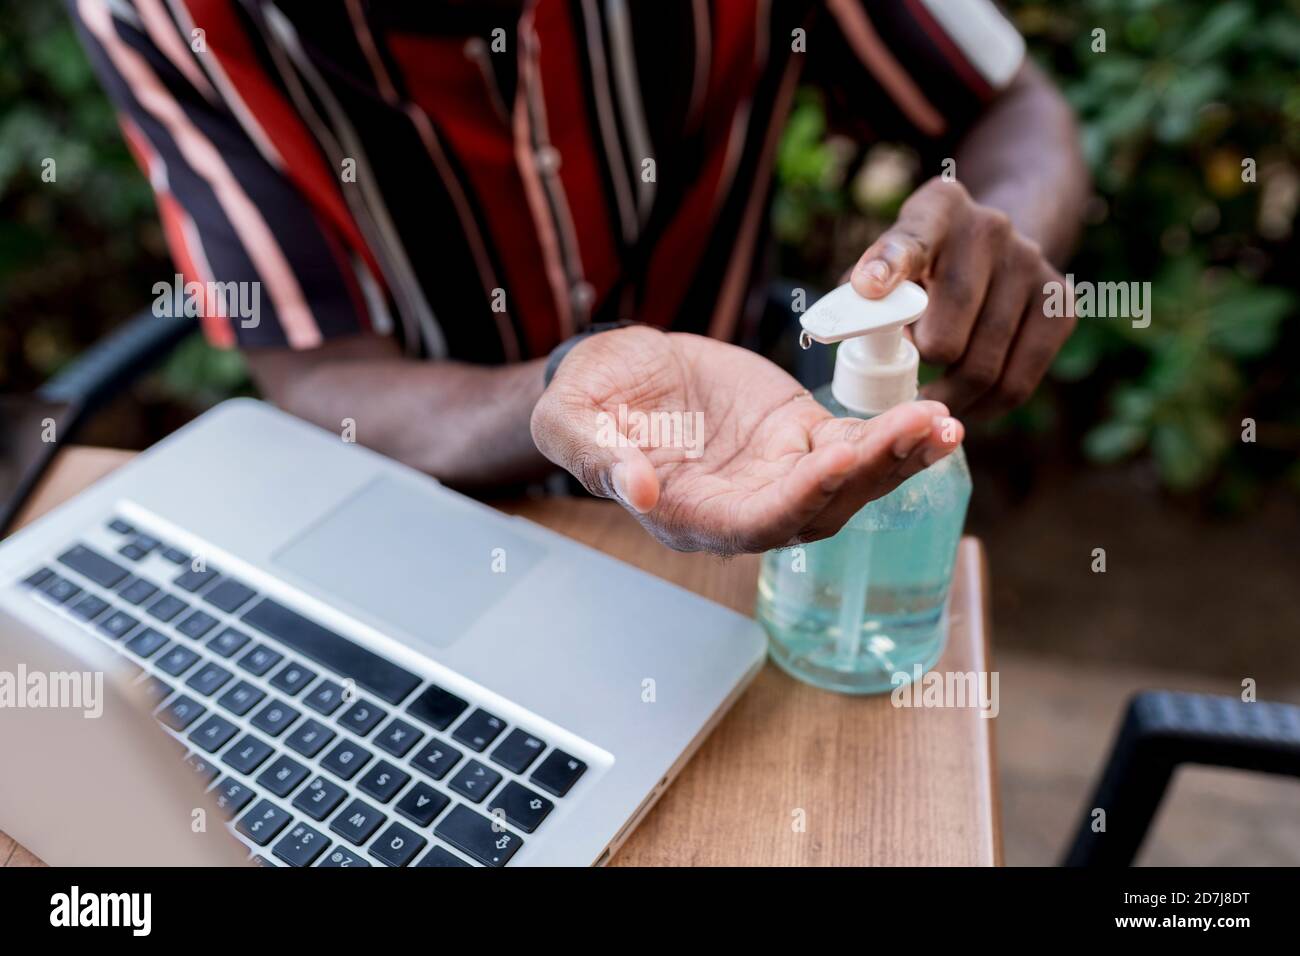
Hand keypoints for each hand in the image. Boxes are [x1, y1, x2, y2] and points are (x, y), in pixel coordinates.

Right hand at [530, 327, 962, 553]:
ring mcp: (778, 471)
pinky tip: (932, 416)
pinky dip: (892, 433)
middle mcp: (745, 506)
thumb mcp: (572, 421)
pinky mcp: (799, 434)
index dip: (797, 498)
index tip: (836, 463)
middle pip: (821, 507)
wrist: (618, 373)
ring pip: (850, 480)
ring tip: (944, 424)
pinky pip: (854, 441)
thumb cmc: (587, 403)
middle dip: (873, 474)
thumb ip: (597, 457)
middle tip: (922, 431)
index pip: (755, 523)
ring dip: (898, 457)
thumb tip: (636, 489)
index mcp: (690, 514)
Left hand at [851, 177, 1074, 416]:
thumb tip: (843, 331)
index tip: (868, 287)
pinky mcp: (1059, 304)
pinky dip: (986, 406)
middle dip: (920, 366)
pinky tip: (965, 403)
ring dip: (949, 395)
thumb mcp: (885, 264)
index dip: (889, 266)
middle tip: (907, 377)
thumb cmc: (920, 268)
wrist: (996, 246)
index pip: (910, 241)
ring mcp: (1031, 264)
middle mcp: (989, 228)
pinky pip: (1017, 383)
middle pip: (945, 332)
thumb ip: (859, 296)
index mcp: (937, 209)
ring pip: (983, 367)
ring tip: (929, 398)